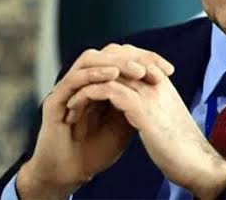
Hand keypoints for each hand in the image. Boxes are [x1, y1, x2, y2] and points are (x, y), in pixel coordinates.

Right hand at [17, 44, 174, 199]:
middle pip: (108, 53)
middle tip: (153, 66)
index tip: (169, 69)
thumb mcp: (127, 122)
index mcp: (101, 82)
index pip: (124, 59)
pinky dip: (94, 73)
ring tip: (137, 70)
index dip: (146, 59)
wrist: (72, 173)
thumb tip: (161, 82)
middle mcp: (84, 80)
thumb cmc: (99, 150)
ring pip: (90, 59)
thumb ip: (138, 101)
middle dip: (133, 56)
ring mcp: (69, 87)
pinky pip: (73, 79)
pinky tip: (112, 75)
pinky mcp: (55, 99)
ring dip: (115, 61)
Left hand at [66, 64, 225, 199]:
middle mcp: (156, 82)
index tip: (90, 83)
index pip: (132, 57)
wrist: (198, 164)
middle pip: (119, 58)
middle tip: (74, 86)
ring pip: (109, 73)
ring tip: (70, 101)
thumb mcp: (165, 119)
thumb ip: (151, 106)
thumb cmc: (182, 148)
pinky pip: (107, 91)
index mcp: (162, 83)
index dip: (108, 67)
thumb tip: (135, 107)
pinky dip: (87, 96)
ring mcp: (149, 93)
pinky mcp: (141, 109)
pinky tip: (75, 109)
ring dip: (85, 85)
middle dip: (93, 72)